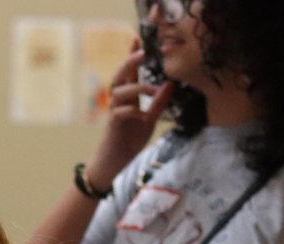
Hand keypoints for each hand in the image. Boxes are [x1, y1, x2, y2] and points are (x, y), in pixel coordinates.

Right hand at [82, 43, 173, 193]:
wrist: (113, 163)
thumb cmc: (128, 142)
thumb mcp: (149, 120)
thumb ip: (158, 103)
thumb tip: (170, 83)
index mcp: (128, 99)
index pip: (130, 74)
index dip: (132, 57)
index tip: (137, 40)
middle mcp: (119, 103)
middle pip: (120, 76)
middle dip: (130, 63)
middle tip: (142, 53)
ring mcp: (114, 113)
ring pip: (118, 92)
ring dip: (136, 88)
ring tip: (152, 89)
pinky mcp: (113, 126)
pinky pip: (119, 113)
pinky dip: (132, 112)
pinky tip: (143, 116)